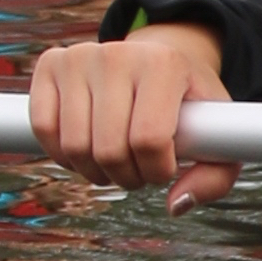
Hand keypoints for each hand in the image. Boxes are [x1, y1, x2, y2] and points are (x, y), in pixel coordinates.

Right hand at [27, 20, 232, 208]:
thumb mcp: (217, 135)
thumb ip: (213, 178)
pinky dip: (63, 155)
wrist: (156, 60)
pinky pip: (44, 129)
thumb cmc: (188, 104)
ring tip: (116, 162)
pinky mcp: (50, 65)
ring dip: (95, 172)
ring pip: (74, 146)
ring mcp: (80, 57)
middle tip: (140, 170)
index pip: (149, 140)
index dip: (156, 171)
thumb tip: (175, 206)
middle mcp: (117, 54)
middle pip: (109, 150)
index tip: (166, 168)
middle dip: (127, 177)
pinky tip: (86, 152)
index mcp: (163, 64)